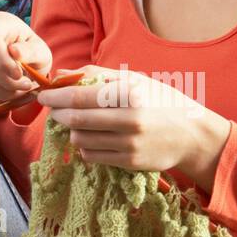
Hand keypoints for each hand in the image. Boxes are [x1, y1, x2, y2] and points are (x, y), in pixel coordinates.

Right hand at [0, 12, 51, 107]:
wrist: (23, 62)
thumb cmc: (32, 54)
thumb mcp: (41, 52)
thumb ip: (32, 51)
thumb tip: (15, 52)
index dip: (2, 60)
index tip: (19, 75)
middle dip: (6, 82)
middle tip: (25, 87)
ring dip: (0, 93)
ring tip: (17, 92)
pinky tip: (4, 94)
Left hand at [35, 65, 218, 173]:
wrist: (192, 136)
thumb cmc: (161, 102)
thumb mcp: (135, 80)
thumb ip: (97, 75)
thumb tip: (61, 73)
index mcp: (130, 95)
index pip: (80, 96)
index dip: (56, 96)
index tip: (44, 94)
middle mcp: (129, 120)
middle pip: (76, 119)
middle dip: (58, 113)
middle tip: (54, 109)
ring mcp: (128, 144)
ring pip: (80, 140)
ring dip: (73, 131)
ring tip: (81, 123)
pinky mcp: (128, 162)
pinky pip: (91, 156)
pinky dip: (85, 146)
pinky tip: (94, 138)